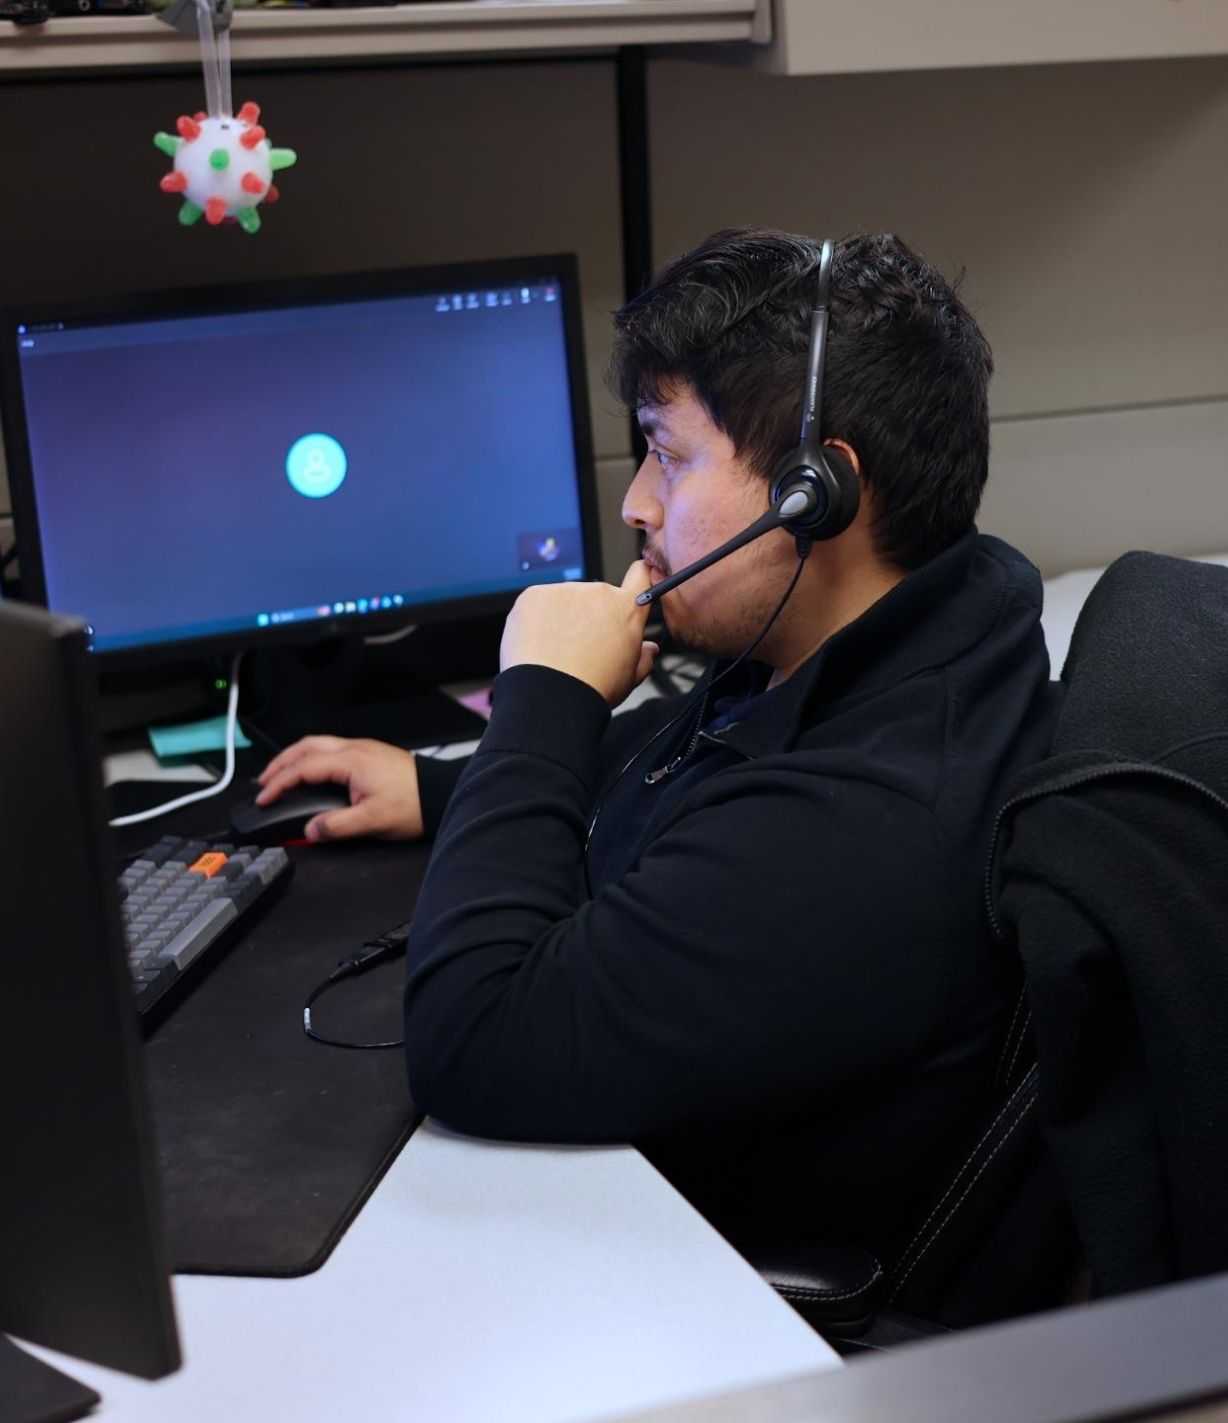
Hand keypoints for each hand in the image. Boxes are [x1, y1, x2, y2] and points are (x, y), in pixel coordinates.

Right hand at [255, 735, 423, 841]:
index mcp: (352, 761)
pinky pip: (332, 748)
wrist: (442, 794)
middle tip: (264, 781)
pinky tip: (312, 771)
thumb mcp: (373, 821)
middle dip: (281, 763)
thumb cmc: (414, 804)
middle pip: (306, 746)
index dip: (279, 783)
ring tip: (281, 775)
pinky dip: (313, 758)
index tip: (264, 797)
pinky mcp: (371, 754)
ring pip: (319, 744)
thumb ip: (337, 826)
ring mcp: (364, 748)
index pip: (304, 767)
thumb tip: (310, 829)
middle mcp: (355, 748)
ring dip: (296, 757)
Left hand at [500, 561, 659, 705]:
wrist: (551, 695)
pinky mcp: (534, 595)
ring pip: (563, 601)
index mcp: (626, 610)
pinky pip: (536, 603)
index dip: (637, 576)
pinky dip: (534, 620)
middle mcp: (598, 592)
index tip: (634, 577)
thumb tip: (648, 649)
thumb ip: (643, 657)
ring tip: (555, 651)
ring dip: (560, 617)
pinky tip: (538, 644)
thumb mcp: (630, 678)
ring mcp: (564, 591)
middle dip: (587, 615)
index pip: (640, 576)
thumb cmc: (592, 688)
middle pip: (593, 597)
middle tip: (578, 646)